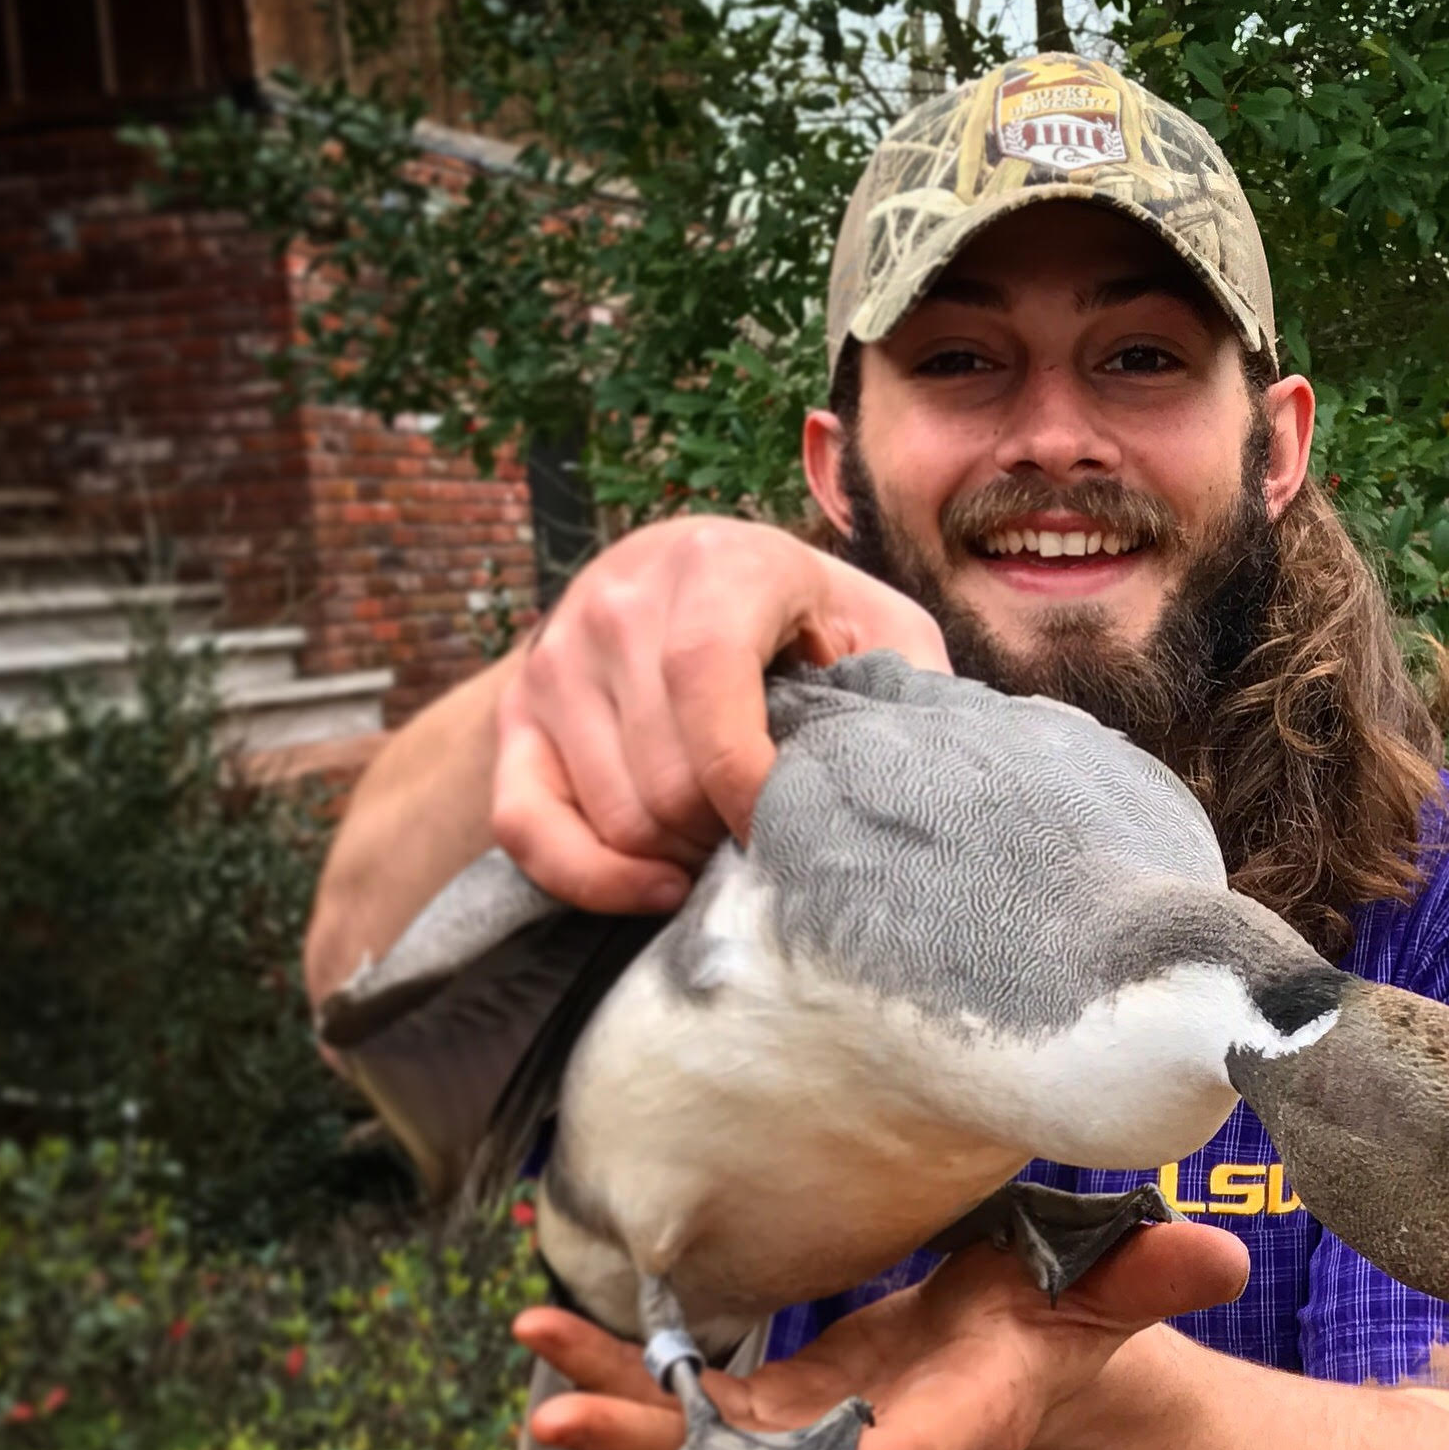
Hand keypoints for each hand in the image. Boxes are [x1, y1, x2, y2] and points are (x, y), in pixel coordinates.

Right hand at [492, 516, 950, 913]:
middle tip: (772, 848)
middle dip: (725, 837)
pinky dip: (593, 878)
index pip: (704, 676)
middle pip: (664, 775)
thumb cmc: (810, 625)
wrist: (690, 584)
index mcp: (719, 562)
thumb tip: (932, 769)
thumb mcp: (879, 632)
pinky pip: (525, 826)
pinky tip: (658, 887)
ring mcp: (556, 656)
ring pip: (614, 813)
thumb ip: (906, 685)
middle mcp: (620, 598)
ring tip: (727, 849)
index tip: (789, 830)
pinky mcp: (516, 715)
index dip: (747, 779)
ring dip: (677, 861)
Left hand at [513, 1223, 1250, 1449]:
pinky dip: (618, 1366)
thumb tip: (1217, 1256)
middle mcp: (868, 1443)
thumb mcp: (1107, 1298)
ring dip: (621, 1414)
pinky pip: (684, 1396)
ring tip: (538, 1387)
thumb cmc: (1063, 1321)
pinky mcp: (771, 1402)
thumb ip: (1149, 1281)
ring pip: (702, 1441)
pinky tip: (547, 1334)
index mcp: (951, 1425)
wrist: (1018, 1358)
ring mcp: (808, 1428)